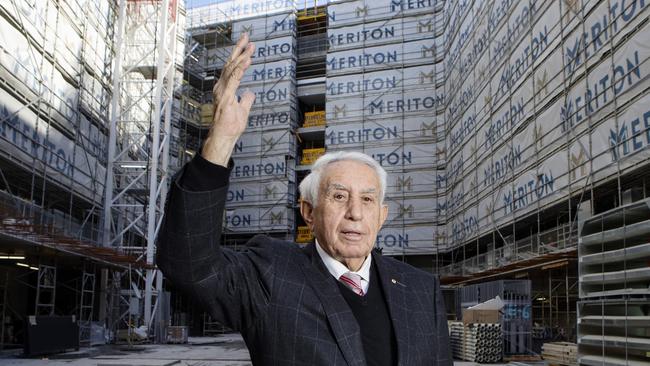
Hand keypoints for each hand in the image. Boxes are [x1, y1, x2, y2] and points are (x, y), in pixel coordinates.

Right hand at [202, 33, 255, 165]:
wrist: (222, 137)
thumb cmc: (230, 127)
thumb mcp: (243, 111)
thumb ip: (246, 100)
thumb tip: (250, 92)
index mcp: (224, 89)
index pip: (231, 68)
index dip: (239, 56)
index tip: (246, 45)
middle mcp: (221, 88)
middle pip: (230, 64)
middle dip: (239, 50)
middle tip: (247, 37)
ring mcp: (222, 92)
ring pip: (232, 69)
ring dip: (242, 56)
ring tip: (250, 47)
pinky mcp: (226, 97)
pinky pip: (234, 80)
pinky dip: (240, 69)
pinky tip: (247, 60)